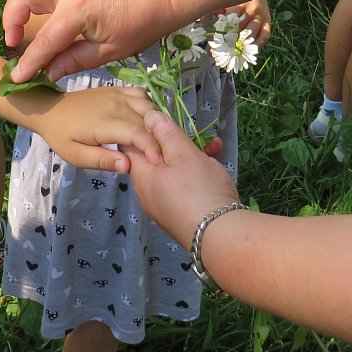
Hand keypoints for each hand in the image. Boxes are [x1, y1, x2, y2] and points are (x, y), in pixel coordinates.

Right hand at [3, 0, 176, 81]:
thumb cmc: (138, 24)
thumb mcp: (109, 51)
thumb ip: (74, 60)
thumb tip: (48, 73)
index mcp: (80, 10)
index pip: (46, 39)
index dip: (29, 61)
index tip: (16, 77)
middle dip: (12, 21)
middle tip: (15, 43)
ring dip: (14, 0)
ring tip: (18, 24)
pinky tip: (28, 6)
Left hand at [30, 86, 159, 172]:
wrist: (50, 109)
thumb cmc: (62, 136)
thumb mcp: (76, 155)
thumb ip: (102, 161)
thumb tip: (127, 166)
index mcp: (105, 122)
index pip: (138, 134)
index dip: (152, 148)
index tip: (159, 162)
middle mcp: (115, 104)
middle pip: (147, 120)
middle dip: (159, 138)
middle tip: (162, 155)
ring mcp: (117, 94)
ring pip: (148, 105)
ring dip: (156, 122)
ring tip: (156, 139)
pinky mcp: (117, 89)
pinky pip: (141, 94)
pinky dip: (149, 106)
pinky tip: (146, 120)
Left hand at [120, 111, 240, 245]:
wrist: (220, 236)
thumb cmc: (198, 189)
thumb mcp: (183, 153)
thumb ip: (165, 133)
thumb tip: (148, 116)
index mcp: (141, 173)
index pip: (131, 143)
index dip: (146, 126)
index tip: (165, 116)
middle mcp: (146, 191)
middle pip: (154, 157)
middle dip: (175, 142)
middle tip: (196, 135)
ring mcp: (161, 205)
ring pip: (172, 171)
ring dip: (190, 156)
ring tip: (213, 149)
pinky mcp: (177, 214)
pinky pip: (181, 187)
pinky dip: (194, 175)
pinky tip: (214, 169)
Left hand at [219, 0, 271, 46]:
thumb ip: (217, 8)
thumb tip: (201, 19)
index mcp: (239, 3)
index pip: (230, 21)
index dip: (223, 33)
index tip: (217, 43)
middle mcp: (251, 9)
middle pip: (241, 28)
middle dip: (233, 41)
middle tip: (225, 50)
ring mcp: (261, 16)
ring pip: (252, 33)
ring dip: (244, 43)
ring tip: (236, 51)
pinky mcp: (268, 20)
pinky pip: (265, 35)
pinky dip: (258, 44)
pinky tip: (251, 49)